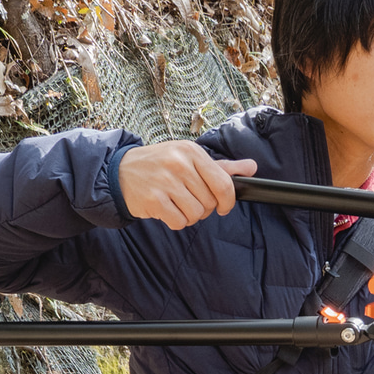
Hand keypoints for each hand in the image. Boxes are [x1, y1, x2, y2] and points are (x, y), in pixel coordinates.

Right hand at [117, 142, 256, 229]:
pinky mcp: (153, 200)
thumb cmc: (160, 164)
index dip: (228, 201)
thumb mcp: (189, 158)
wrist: (121, 171)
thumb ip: (221, 166)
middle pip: (210, 202)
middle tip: (188, 199)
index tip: (224, 207)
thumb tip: (252, 167)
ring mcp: (165, 182)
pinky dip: (176, 221)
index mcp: (192, 152)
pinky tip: (167, 210)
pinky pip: (179, 222)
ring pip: (196, 214)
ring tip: (177, 204)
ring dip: (189, 215)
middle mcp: (179, 164)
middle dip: (203, 207)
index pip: (223, 183)